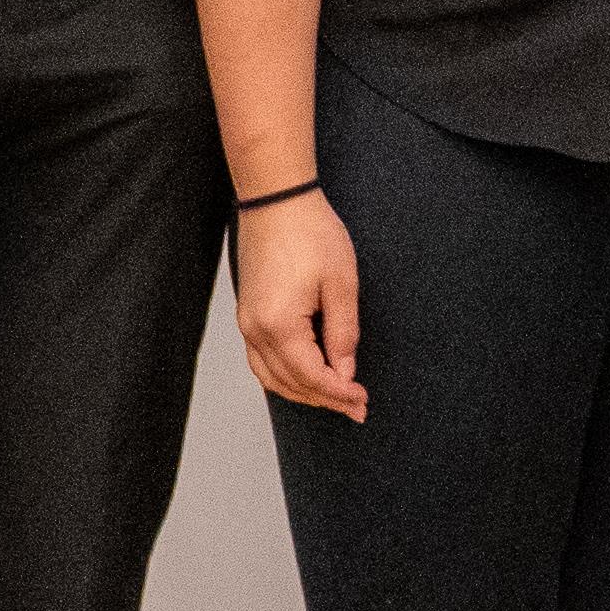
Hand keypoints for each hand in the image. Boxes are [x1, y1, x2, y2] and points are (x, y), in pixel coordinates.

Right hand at [237, 190, 369, 421]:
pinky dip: (283, 376)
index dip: (339, 393)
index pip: (311, 376)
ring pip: (270, 376)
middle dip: (324, 399)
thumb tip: (344, 371)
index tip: (363, 402)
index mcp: (279, 325)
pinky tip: (306, 377)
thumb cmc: (311, 234)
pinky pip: (261, 360)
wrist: (277, 201)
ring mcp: (246, 323)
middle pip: (289, 383)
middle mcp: (255, 330)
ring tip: (335, 399)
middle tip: (356, 409)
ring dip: (302, 391)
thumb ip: (343, 332)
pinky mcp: (247, 314)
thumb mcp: (341, 284)